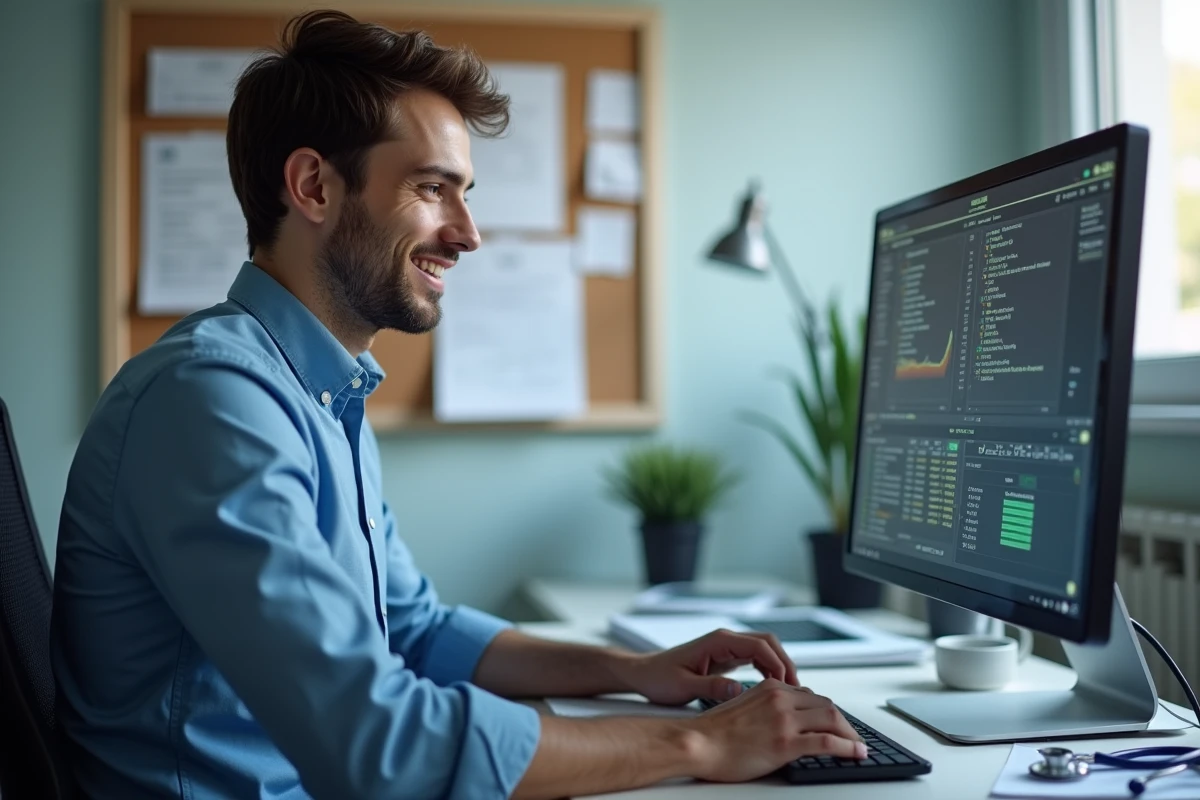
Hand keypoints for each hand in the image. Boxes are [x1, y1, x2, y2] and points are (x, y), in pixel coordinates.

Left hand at [619, 628, 798, 705]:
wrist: (644, 674)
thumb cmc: (659, 679)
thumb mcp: (683, 687)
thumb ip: (711, 687)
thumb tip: (739, 690)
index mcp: (717, 641)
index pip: (759, 644)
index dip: (777, 663)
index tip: (788, 685)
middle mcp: (725, 640)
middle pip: (768, 643)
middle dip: (785, 663)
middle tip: (796, 689)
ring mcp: (726, 647)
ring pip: (764, 650)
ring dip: (778, 667)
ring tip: (789, 692)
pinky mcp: (726, 658)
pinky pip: (755, 659)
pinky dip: (768, 671)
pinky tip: (773, 689)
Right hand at [683, 679, 866, 782]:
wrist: (697, 743)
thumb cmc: (713, 732)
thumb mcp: (744, 708)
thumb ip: (766, 707)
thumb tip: (783, 719)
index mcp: (770, 688)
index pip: (810, 695)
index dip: (826, 711)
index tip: (834, 723)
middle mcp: (780, 698)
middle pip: (825, 705)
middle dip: (843, 722)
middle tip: (852, 736)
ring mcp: (784, 719)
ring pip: (832, 719)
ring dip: (851, 734)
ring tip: (859, 746)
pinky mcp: (786, 742)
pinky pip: (829, 742)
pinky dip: (849, 747)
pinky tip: (857, 753)